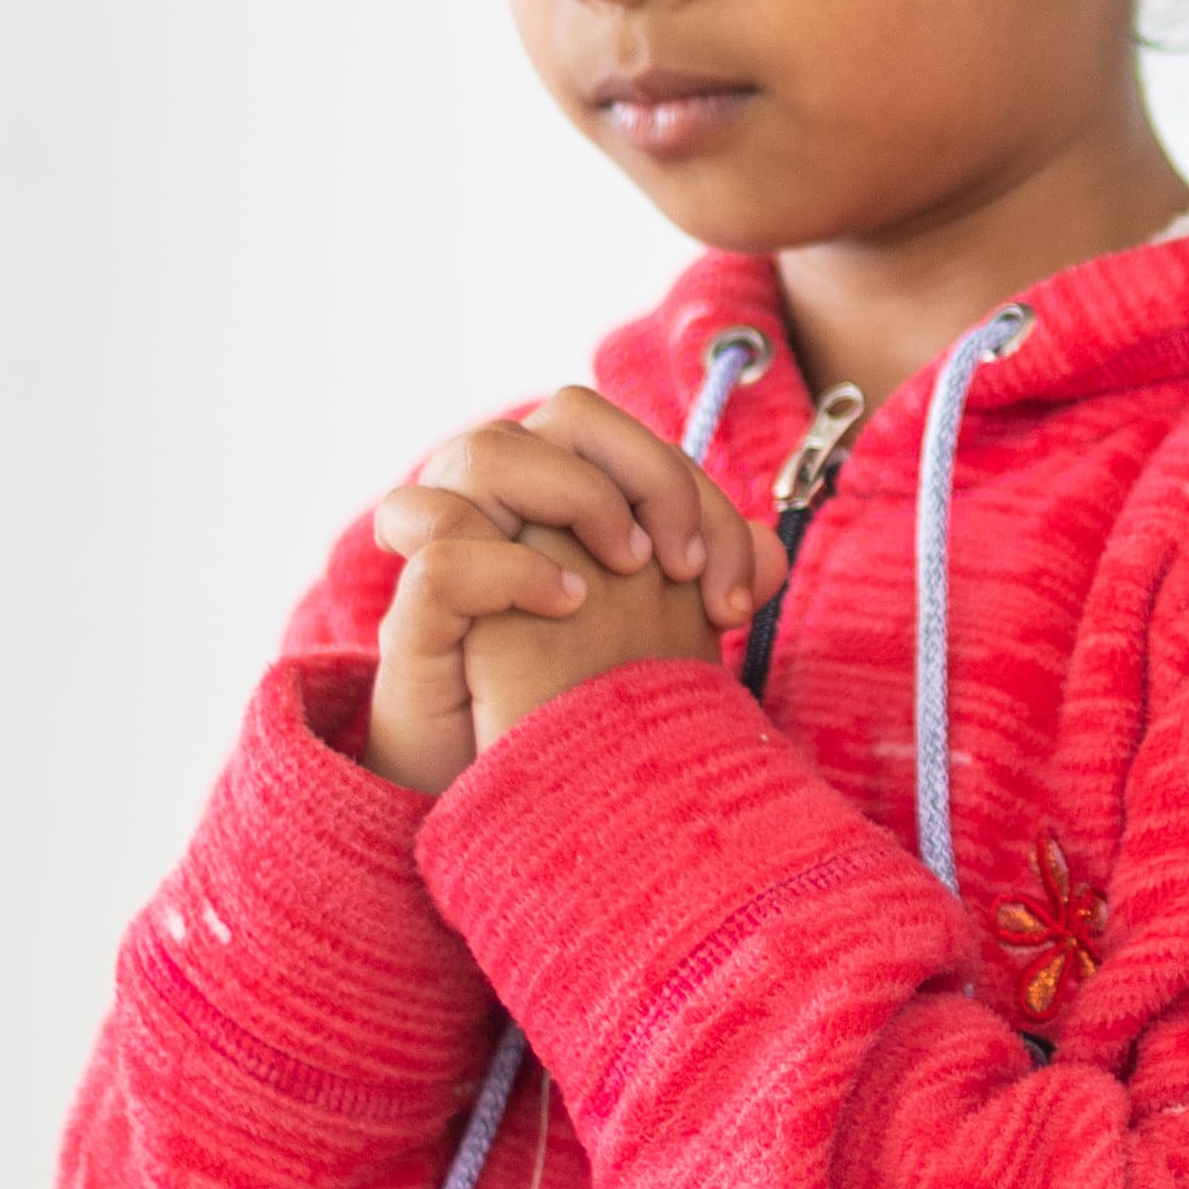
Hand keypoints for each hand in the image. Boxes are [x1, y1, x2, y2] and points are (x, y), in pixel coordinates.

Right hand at [357, 387, 772, 791]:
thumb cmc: (576, 688)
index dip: (700, 499)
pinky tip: (569, 603)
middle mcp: (501, 492)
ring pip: (489, 450)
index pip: (638, 443)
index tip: (738, 595)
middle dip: (649, 476)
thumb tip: (775, 556)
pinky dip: (512, 563)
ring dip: (579, 497)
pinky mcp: (413, 599)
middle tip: (685, 568)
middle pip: (571, 414)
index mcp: (562, 482)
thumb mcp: (655, 630)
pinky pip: (443, 539)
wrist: (494, 774)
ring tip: (631, 571)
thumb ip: (709, 581)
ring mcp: (449, 537)